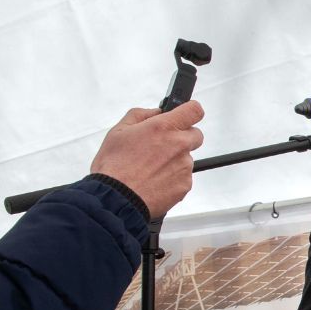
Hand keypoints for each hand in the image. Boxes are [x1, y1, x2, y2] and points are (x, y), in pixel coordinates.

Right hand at [90, 101, 204, 218]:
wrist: (116, 198)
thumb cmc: (114, 166)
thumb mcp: (118, 131)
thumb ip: (140, 115)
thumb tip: (156, 112)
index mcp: (164, 128)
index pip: (194, 110)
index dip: (190, 111)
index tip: (184, 115)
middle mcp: (179, 145)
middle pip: (195, 135)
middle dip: (182, 137)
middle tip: (161, 146)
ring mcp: (185, 166)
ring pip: (187, 158)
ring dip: (174, 161)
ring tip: (150, 169)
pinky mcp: (185, 185)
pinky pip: (183, 177)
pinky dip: (172, 178)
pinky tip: (154, 181)